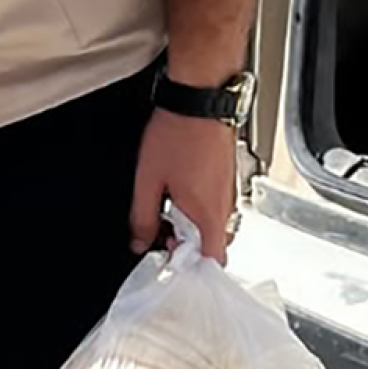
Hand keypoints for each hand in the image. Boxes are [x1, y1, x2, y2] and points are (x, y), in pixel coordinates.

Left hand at [130, 109, 238, 262]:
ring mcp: (228, 191)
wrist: (200, 100)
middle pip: (211, 244)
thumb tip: (139, 242)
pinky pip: (214, 205)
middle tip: (158, 233)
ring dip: (189, 226)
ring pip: (212, 224)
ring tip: (164, 210)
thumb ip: (142, 217)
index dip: (190, 268)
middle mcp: (225, 206)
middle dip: (185, 246)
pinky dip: (196, 208)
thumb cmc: (179, 134)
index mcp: (209, 214)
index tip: (167, 260)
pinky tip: (176, 192)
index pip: (211, 262)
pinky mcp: (225, 177)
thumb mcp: (148, 180)